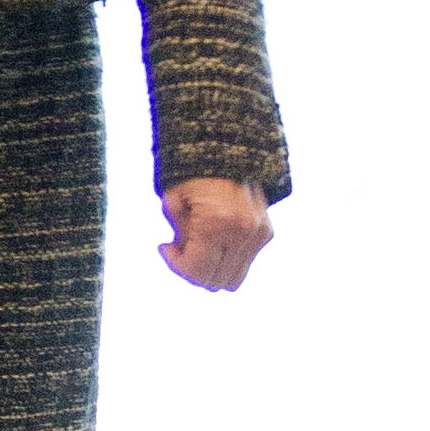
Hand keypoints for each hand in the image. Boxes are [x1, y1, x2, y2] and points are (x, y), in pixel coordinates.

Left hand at [158, 178, 271, 293]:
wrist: (229, 149)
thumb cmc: (193, 173)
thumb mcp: (172, 201)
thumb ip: (179, 236)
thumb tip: (184, 257)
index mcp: (216, 222)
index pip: (197, 270)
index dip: (175, 265)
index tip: (164, 246)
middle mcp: (242, 232)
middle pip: (216, 281)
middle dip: (192, 270)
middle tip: (179, 247)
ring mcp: (257, 234)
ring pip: (232, 279)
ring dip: (211, 268)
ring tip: (197, 244)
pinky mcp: (266, 233)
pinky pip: (243, 263)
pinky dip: (225, 258)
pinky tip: (213, 238)